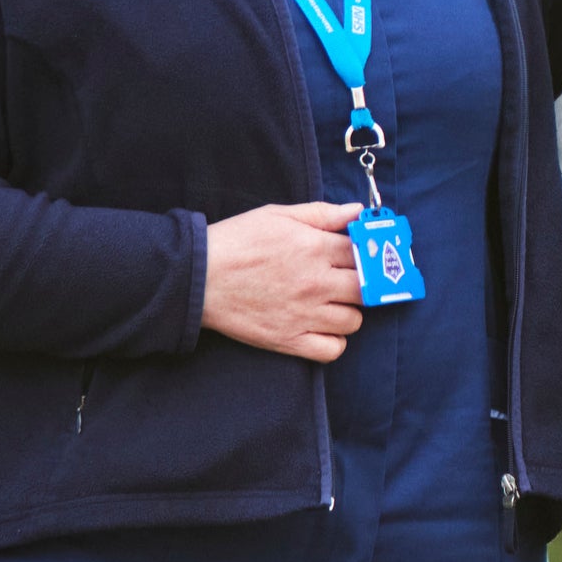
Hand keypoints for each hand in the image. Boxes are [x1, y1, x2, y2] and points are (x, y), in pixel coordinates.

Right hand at [202, 202, 365, 361]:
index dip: (363, 255)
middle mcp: (316, 283)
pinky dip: (333, 341)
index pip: (363, 254)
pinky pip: (333, 350)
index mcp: (315, 248)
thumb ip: (322, 214)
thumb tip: (357, 211)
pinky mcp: (289, 340)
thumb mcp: (277, 216)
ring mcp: (305, 315)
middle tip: (344, 281)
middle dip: (359, 284)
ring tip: (329, 304)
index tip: (356, 257)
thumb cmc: (236, 242)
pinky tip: (321, 328)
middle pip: (365, 289)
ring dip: (347, 312)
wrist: (196, 277)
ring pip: (354, 321)